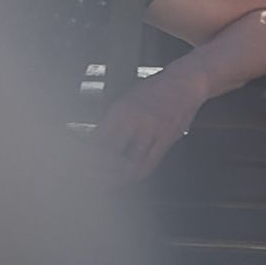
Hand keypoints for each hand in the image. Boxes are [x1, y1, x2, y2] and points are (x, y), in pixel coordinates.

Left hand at [86, 69, 202, 179]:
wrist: (184, 82)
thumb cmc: (155, 90)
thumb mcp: (127, 99)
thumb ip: (112, 121)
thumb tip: (94, 142)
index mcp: (120, 109)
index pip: (97, 141)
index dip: (87, 159)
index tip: (81, 167)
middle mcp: (134, 120)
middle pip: (110, 155)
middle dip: (98, 171)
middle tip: (90, 180)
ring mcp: (152, 131)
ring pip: (129, 164)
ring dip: (116, 176)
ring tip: (107, 182)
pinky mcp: (166, 139)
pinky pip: (148, 163)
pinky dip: (136, 174)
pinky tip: (129, 177)